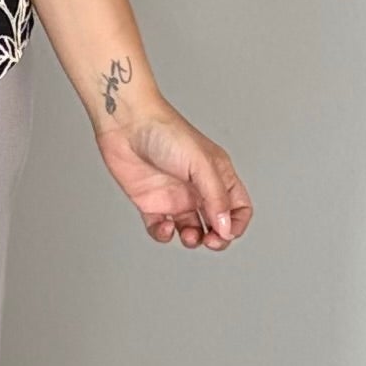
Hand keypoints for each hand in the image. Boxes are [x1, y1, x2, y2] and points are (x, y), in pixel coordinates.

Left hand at [96, 101, 251, 250]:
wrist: (126, 124)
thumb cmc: (165, 132)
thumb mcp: (201, 164)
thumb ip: (216, 197)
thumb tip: (226, 227)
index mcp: (217, 175)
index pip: (238, 207)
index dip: (236, 223)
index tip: (226, 231)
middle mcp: (198, 188)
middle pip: (217, 224)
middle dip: (218, 238)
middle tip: (210, 241)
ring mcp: (174, 197)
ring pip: (192, 230)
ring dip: (193, 239)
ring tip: (187, 235)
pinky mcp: (151, 203)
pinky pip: (160, 229)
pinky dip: (163, 235)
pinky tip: (164, 227)